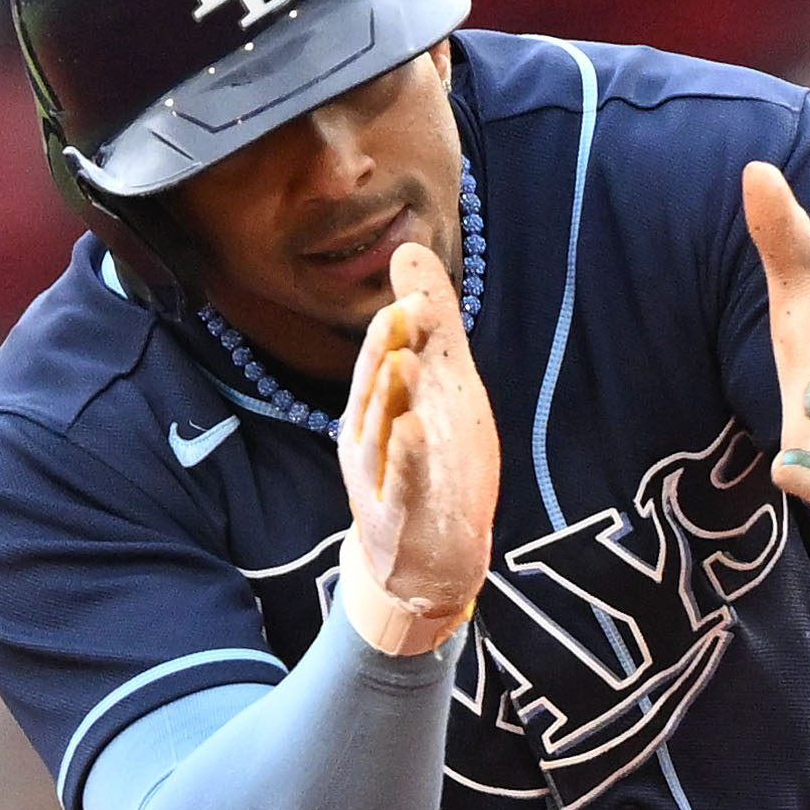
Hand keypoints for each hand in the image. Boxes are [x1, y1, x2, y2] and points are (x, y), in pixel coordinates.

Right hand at [334, 238, 496, 657]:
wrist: (428, 561)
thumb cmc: (432, 465)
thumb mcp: (441, 386)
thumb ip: (430, 323)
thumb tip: (408, 248)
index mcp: (376, 405)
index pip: (382, 358)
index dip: (396, 330)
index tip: (416, 298)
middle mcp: (368, 438)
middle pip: (372, 389)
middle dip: (384, 352)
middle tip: (402, 313)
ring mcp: (380, 480)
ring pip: (380, 434)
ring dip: (389, 398)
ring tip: (403, 361)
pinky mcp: (398, 518)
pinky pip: (400, 484)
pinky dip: (406, 458)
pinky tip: (413, 430)